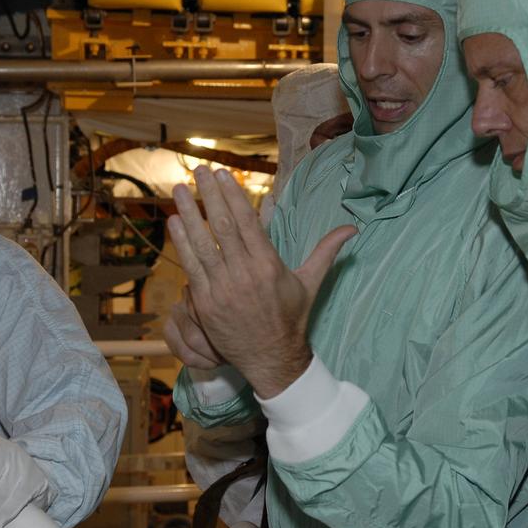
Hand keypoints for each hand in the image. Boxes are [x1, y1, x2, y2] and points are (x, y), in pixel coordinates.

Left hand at [168, 165, 355, 397]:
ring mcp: (222, 289)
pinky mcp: (205, 303)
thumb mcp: (310, 283)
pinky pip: (191, 267)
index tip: (222, 175)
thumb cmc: (291, 318)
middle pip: (223, 227)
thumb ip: (326, 251)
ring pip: (202, 244)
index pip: (247, 222)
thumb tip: (353, 229)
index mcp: (269, 265)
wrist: (272, 357)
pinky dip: (181, 244)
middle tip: (199, 170)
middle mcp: (244, 274)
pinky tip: (174, 222)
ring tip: (180, 190)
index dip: (233, 196)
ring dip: (189, 214)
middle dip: (210, 196)